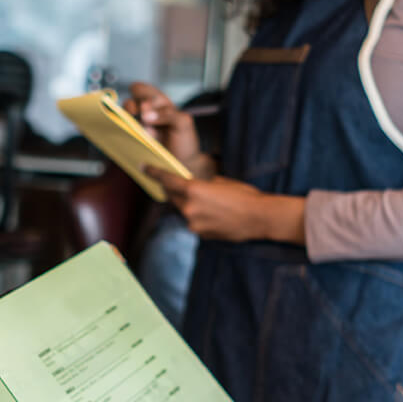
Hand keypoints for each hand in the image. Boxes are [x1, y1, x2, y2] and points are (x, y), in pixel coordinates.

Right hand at [124, 82, 205, 172]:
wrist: (183, 164)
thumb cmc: (185, 141)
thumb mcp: (184, 123)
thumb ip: (168, 114)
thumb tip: (145, 115)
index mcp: (158, 103)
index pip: (140, 89)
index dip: (141, 94)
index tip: (148, 104)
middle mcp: (145, 113)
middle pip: (128, 103)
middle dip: (135, 110)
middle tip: (146, 120)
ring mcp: (138, 127)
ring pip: (124, 118)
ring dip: (133, 124)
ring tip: (148, 133)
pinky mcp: (134, 140)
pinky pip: (123, 133)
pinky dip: (129, 134)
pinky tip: (141, 140)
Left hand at [145, 168, 305, 244]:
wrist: (260, 218)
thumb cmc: (244, 195)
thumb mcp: (222, 181)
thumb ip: (203, 184)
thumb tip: (195, 186)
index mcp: (194, 190)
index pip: (167, 180)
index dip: (153, 172)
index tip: (142, 166)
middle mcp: (189, 208)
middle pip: (173, 196)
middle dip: (174, 190)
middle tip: (181, 185)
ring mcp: (193, 223)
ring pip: (183, 211)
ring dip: (189, 205)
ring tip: (210, 203)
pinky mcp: (200, 234)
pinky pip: (194, 222)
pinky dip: (199, 217)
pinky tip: (215, 215)